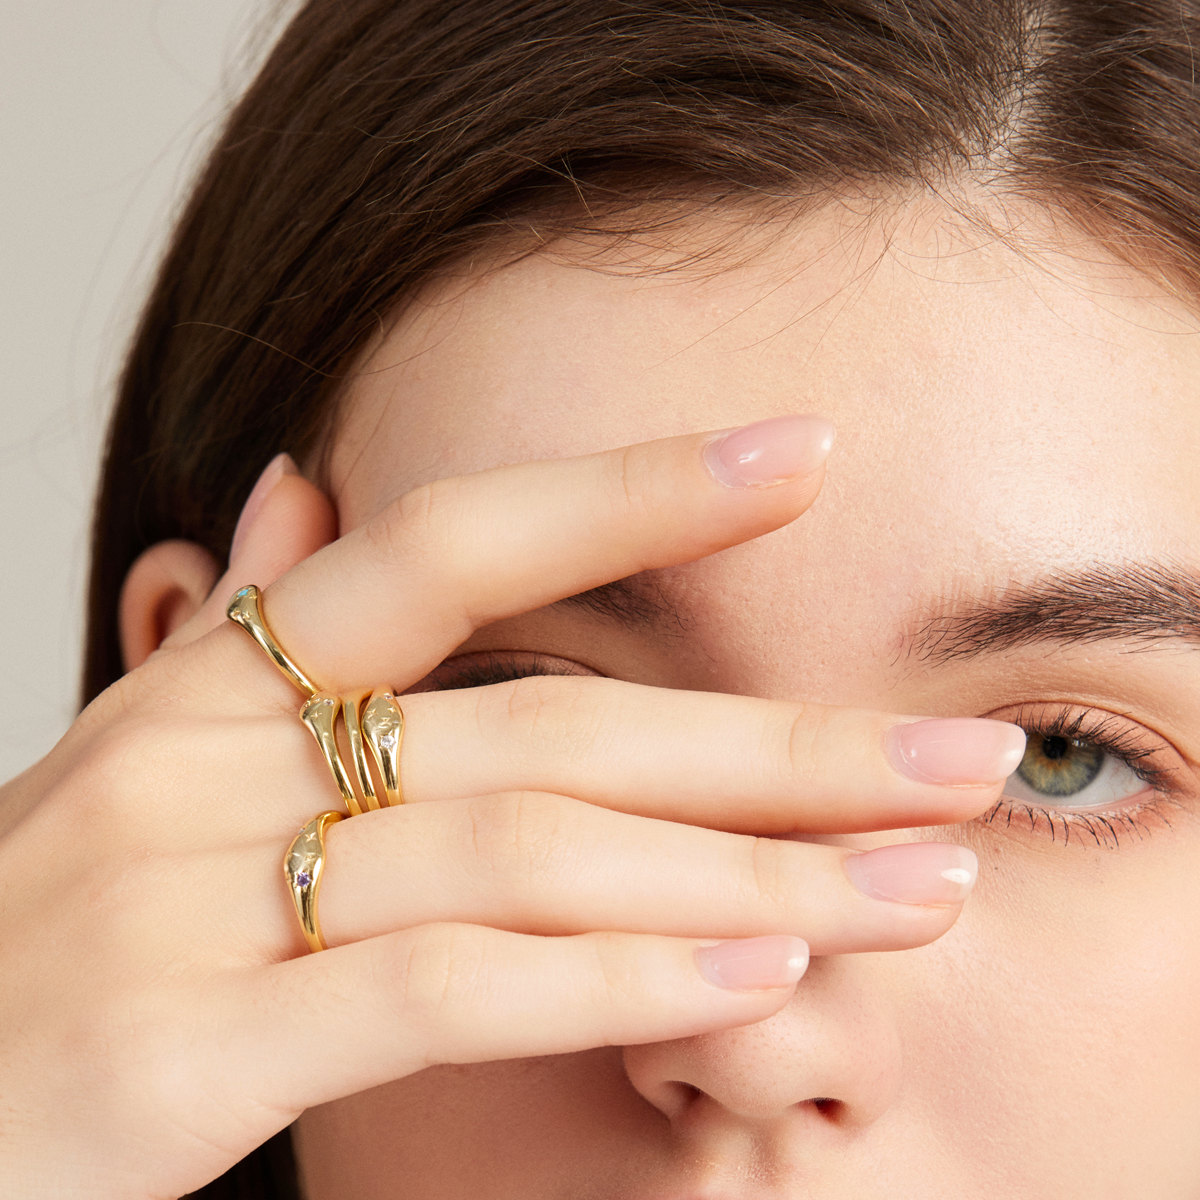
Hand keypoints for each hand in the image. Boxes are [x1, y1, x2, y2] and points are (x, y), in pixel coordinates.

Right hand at [0, 421, 1020, 1196]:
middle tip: (955, 756)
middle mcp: (205, 763)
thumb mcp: (134, 774)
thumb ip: (238, 641)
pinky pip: (436, 987)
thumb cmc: (34, 951)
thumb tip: (303, 500)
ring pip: (524, 850)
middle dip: (773, 741)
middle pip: (549, 721)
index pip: (449, 546)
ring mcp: (184, 897)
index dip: (629, 491)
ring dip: (742, 872)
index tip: (801, 454)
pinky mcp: (175, 1045)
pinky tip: (755, 976)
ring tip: (914, 887)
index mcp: (216, 691)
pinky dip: (608, 981)